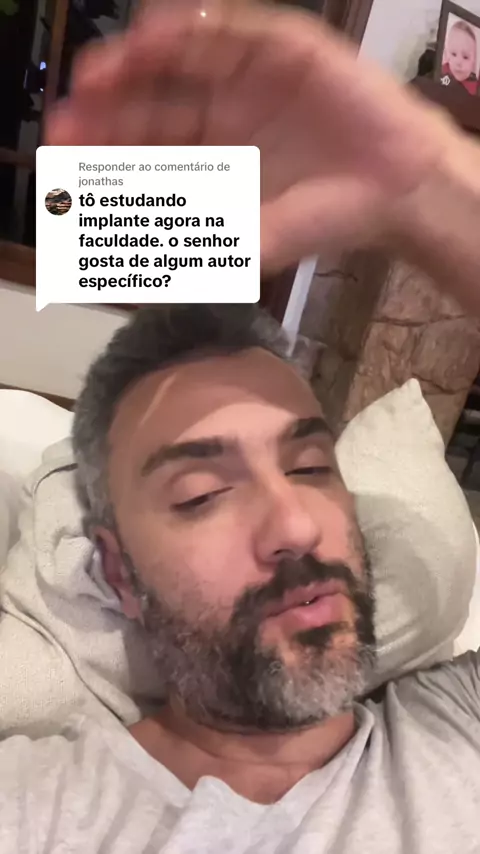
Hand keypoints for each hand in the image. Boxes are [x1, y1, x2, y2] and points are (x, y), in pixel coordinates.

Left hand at [46, 0, 456, 270]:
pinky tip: (154, 38)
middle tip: (68, 120)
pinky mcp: (283, 49)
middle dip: (109, 111)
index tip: (69, 157)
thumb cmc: (330, 218)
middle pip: (153, 103)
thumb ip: (202, 249)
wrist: (396, 192)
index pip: (150, 148)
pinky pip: (232, 32)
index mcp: (214, 157)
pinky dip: (194, 31)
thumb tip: (135, 270)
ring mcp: (250, 79)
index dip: (108, 150)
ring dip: (137, 64)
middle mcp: (223, 114)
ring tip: (99, 74)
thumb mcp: (256, 241)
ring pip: (181, 62)